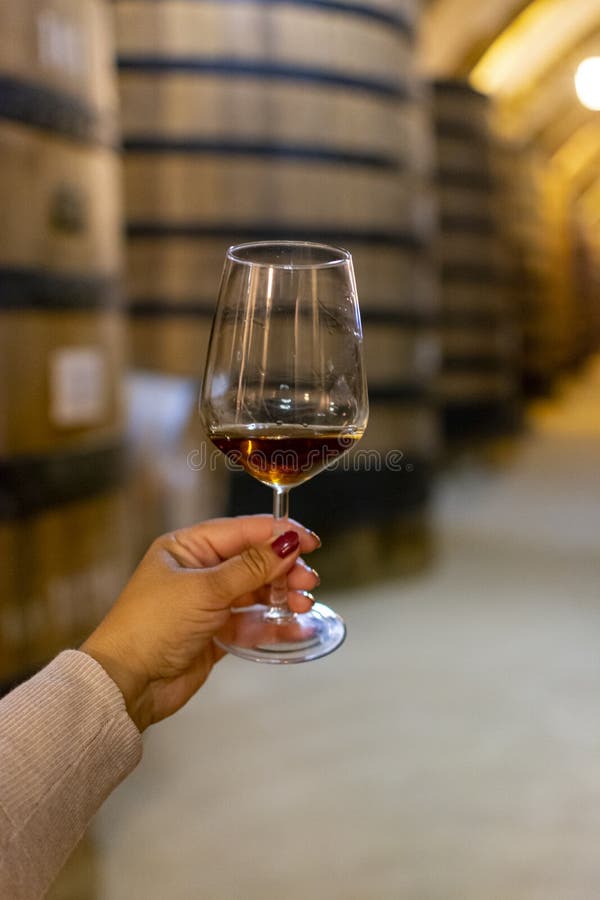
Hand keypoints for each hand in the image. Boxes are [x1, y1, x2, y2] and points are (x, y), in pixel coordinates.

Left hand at [81, 516, 319, 731]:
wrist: (127, 684)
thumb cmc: (152, 625)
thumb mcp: (205, 589)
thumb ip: (252, 567)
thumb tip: (288, 543)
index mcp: (187, 547)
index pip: (242, 531)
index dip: (278, 533)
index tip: (310, 540)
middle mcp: (199, 571)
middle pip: (254, 561)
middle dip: (284, 568)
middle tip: (308, 580)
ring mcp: (208, 603)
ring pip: (256, 592)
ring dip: (282, 596)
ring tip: (303, 604)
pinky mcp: (216, 633)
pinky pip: (252, 622)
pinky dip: (274, 624)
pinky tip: (295, 626)